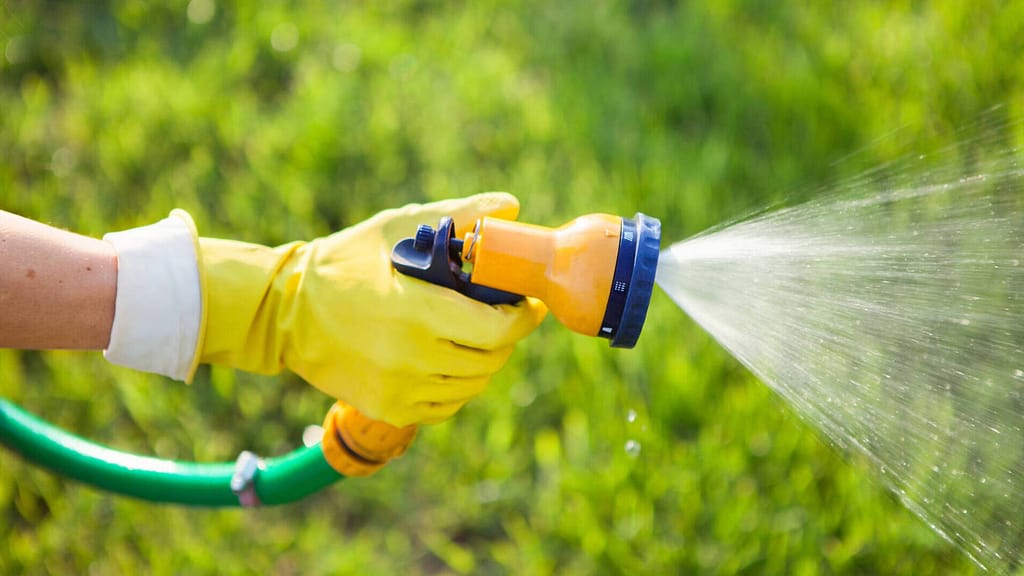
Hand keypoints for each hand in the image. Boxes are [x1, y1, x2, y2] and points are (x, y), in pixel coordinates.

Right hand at [198, 193, 546, 425]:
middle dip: (505, 337)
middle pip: (490, 359)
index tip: (528, 305)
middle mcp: (410, 358)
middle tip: (502, 316)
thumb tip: (510, 206)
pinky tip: (447, 361)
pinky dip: (456, 386)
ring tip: (475, 337)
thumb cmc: (346, 261)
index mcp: (416, 312)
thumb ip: (457, 216)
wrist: (285, 312)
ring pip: (472, 385)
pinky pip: (446, 406)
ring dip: (483, 361)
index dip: (522, 318)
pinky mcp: (388, 408)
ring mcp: (398, 390)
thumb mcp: (397, 229)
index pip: (497, 330)